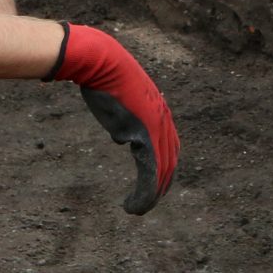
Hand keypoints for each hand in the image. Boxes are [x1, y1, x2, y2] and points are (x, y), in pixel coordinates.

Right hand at [51, 24, 178, 213]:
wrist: (101, 61)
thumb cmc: (104, 77)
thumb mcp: (119, 103)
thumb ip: (125, 121)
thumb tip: (123, 137)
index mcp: (159, 112)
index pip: (169, 147)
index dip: (162, 168)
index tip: (152, 185)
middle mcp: (164, 120)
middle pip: (170, 162)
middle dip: (161, 185)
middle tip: (147, 204)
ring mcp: (156, 127)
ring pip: (161, 171)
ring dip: (150, 196)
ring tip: (137, 210)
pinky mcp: (145, 134)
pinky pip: (150, 172)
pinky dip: (145, 193)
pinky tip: (133, 206)